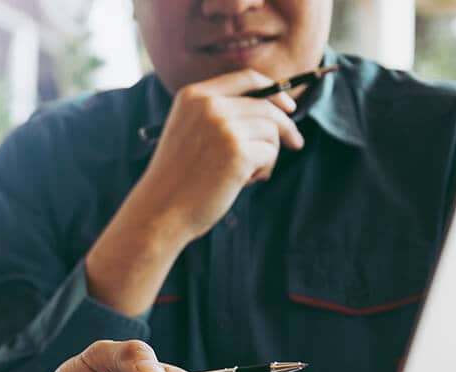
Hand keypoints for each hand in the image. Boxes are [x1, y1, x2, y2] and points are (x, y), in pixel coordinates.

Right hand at [136, 68, 304, 242]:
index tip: (288, 107)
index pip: (246, 78)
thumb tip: (276, 109)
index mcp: (193, 96)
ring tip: (247, 174)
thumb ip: (219, 114)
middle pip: (266, 105)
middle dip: (284, 127)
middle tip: (295, 143)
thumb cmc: (178, 179)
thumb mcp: (190, 132)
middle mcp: (208, 105)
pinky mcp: (237, 151)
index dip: (273, 90)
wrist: (160, 210)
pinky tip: (243, 182)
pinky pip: (270, 152)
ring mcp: (223, 127)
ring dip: (268, 154)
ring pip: (272, 130)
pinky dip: (264, 169)